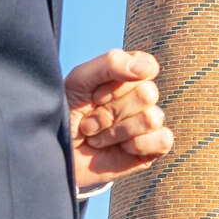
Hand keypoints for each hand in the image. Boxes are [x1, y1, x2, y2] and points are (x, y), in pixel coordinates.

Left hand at [66, 48, 171, 187]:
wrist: (55, 154)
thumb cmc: (66, 113)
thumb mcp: (79, 80)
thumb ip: (111, 63)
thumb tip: (147, 68)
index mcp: (128, 75)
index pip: (145, 67)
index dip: (118, 84)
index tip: (94, 96)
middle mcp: (142, 97)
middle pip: (147, 94)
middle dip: (110, 112)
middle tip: (89, 122)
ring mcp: (148, 123)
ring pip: (151, 119)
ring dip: (116, 132)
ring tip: (96, 138)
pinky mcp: (153, 148)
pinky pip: (163, 140)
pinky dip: (136, 146)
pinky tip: (119, 149)